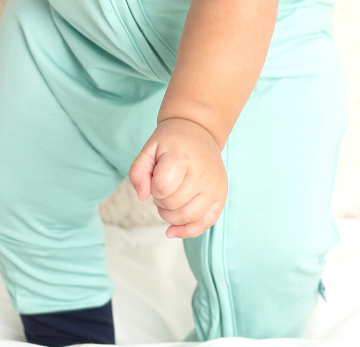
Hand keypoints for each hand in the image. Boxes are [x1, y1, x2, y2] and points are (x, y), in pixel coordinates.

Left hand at [128, 117, 227, 239]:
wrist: (198, 130)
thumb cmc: (172, 141)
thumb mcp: (149, 149)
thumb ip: (137, 172)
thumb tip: (142, 196)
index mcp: (183, 157)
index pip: (162, 188)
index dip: (153, 187)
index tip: (156, 176)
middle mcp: (203, 173)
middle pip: (173, 206)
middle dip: (161, 200)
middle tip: (163, 185)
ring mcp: (215, 186)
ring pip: (187, 217)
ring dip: (171, 215)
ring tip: (169, 198)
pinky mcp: (221, 195)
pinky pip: (206, 223)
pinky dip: (188, 230)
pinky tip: (173, 230)